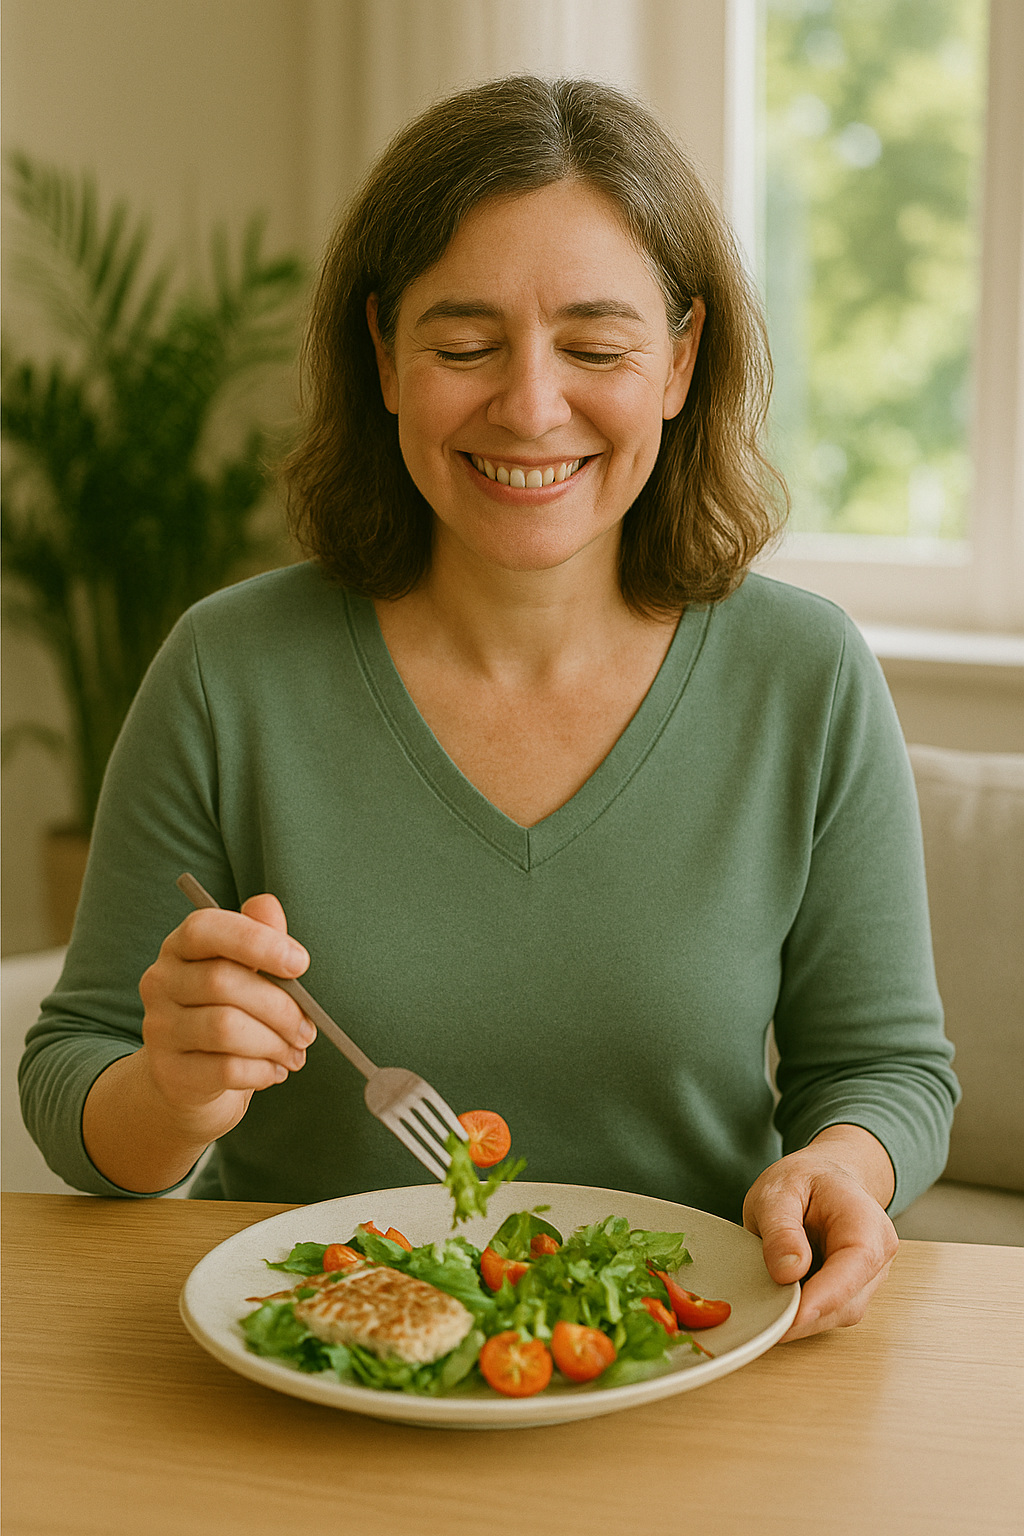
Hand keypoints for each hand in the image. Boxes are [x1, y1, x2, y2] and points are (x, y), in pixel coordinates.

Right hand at [136, 893, 313, 1143]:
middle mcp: (160, 981)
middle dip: (280, 1007)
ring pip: (226, 1029)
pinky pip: (224, 1070)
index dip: (256, 941)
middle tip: (309, 1029)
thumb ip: (260, 935)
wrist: (192, 1074)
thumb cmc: (231, 1007)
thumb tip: (267, 905)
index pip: (205, 929)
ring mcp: (159, 1028)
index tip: (301, 963)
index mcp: (180, 945)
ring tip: (295, 1052)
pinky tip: (274, 1071)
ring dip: (275, 1043)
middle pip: (222, 982)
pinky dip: (261, 1071)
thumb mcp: (247, 968)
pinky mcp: (168, 1071)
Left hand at [742, 1126, 898, 1341]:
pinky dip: (802, 1314)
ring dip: (801, 1317)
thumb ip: (781, 1229)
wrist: (823, 1179)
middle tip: (761, 1319)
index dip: (826, 1295)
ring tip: (765, 1301)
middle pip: (847, 1301)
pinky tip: (778, 1301)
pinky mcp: (852, 1294)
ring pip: (837, 1315)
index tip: (794, 1316)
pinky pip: (828, 1314)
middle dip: (805, 1314)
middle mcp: (877, 1256)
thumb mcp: (778, 1191)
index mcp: (866, 1222)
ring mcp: (868, 1279)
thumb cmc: (804, 1181)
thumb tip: (789, 1272)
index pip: (855, 1264)